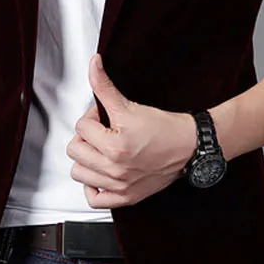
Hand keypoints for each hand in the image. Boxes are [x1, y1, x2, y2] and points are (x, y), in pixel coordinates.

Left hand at [66, 54, 195, 209]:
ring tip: (100, 150)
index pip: (81, 127)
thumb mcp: (130, 105)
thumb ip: (105, 86)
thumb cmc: (164, 128)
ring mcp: (119, 186)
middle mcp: (115, 170)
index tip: (105, 116)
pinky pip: (94, 199)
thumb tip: (93, 64)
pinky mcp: (125, 197)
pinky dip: (92, 187)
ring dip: (85, 159)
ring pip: (79, 173)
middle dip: (85, 137)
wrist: (188, 147)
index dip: (92, 116)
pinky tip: (100, 174)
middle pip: (74, 150)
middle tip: (101, 131)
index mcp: (114, 146)